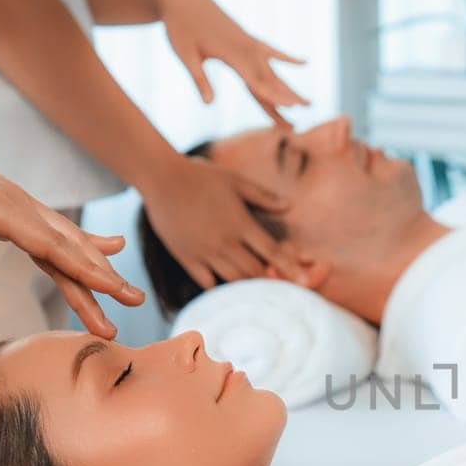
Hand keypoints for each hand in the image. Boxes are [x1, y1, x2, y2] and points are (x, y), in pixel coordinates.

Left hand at [0, 115, 144, 339]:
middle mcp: (18, 203)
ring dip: (99, 265)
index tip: (115, 291)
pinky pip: (58, 228)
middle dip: (103, 276)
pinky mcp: (17, 204)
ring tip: (127, 290)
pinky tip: (112, 247)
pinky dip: (85, 242)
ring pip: (69, 238)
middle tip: (135, 301)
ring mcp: (21, 201)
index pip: (51, 246)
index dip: (85, 271)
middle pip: (70, 246)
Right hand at [141, 152, 291, 287]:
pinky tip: (225, 285)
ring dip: (246, 285)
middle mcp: (224, 241)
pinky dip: (218, 286)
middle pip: (254, 272)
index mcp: (240, 223)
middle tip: (277, 283)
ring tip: (255, 290)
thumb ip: (263, 197)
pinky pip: (206, 282)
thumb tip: (290, 206)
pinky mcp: (186, 257)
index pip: (272, 252)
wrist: (161, 177)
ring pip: (233, 280)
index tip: (304, 281)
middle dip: (268, 279)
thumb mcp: (236, 181)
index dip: (290, 268)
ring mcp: (204, 252)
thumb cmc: (201, 176)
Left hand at [158, 0, 308, 122]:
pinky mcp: (247, 38)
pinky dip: (287, 58)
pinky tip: (305, 62)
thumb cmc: (179, 26)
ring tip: (307, 104)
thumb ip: (199, 79)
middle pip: (270, 79)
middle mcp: (245, 48)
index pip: (256, 81)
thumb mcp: (185, 54)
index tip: (291, 108)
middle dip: (288, 97)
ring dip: (289, 88)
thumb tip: (209, 105)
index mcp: (231, 53)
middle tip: (307, 113)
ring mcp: (249, 43)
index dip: (273, 96)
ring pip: (273, 71)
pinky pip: (271, 51)